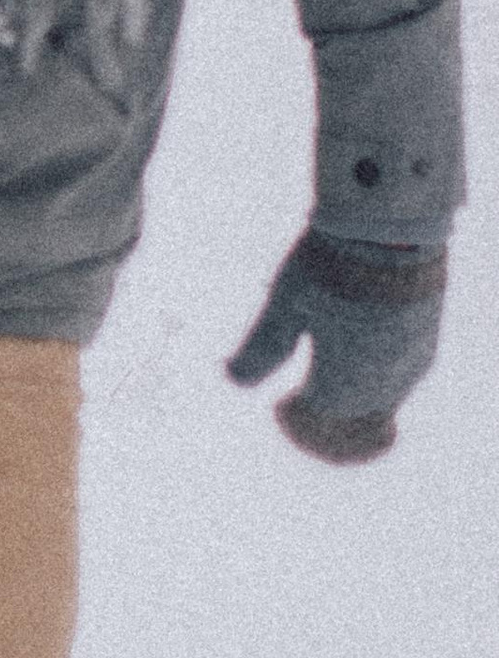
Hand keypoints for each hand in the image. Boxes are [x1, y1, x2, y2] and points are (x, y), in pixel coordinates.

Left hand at [225, 227, 445, 464]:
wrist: (394, 225)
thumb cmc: (331, 265)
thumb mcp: (284, 306)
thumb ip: (261, 349)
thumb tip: (232, 379)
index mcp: (343, 389)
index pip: (317, 432)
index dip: (294, 426)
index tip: (281, 403)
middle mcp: (383, 389)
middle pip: (351, 432)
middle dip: (324, 424)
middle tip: (302, 400)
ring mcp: (409, 368)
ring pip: (377, 410)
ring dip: (349, 405)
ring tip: (326, 368)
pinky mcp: (425, 345)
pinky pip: (397, 385)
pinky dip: (371, 384)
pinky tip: (353, 348)